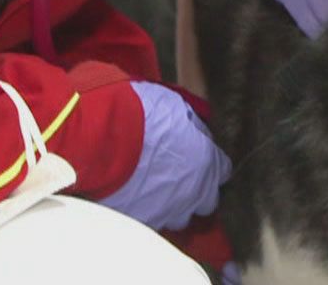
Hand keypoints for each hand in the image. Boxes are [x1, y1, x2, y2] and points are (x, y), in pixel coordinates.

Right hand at [97, 82, 231, 231]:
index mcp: (207, 163)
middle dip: (197, 191)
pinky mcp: (143, 221)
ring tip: (154, 188)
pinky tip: (135, 195)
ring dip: (172, 204)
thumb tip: (198, 130)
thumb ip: (193, 124)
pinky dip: (146, 210)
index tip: (200, 157)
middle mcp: (194, 192)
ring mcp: (168, 211)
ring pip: (178, 216)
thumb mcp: (176, 106)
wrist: (104, 137)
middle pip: (206, 201)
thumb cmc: (140, 115)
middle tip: (179, 176)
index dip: (211, 163)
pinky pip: (151, 220)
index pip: (223, 170)